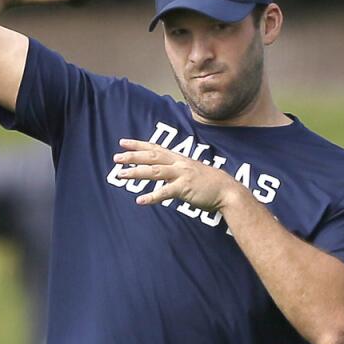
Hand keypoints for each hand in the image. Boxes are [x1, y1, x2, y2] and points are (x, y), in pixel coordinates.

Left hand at [113, 139, 242, 210]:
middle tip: (116, 158)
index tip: (123, 142)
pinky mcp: (185, 188)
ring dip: (136, 173)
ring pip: (155, 171)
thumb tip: (163, 172)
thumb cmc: (209, 182)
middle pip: (152, 156)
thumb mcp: (191, 170)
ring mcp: (182, 175)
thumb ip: (176, 170)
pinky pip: (165, 192)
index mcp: (179, 158)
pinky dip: (152, 196)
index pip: (155, 148)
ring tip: (120, 175)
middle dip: (133, 156)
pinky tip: (140, 200)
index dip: (138, 144)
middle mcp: (179, 163)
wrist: (227, 190)